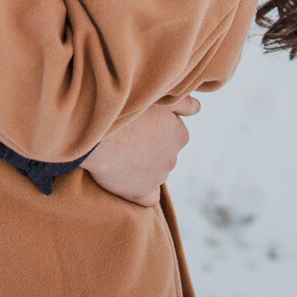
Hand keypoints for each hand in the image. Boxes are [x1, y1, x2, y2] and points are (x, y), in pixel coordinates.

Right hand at [80, 96, 199, 206]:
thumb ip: (183, 103)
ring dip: (144, 165)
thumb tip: (198, 108)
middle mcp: (173, 158)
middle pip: (164, 152)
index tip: (140, 121)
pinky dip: (143, 191)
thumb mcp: (160, 99)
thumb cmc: (127, 110)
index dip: (157, 125)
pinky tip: (131, 180)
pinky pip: (149, 197)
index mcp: (180, 135)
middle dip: (151, 146)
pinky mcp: (141, 193)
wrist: (98, 135)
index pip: (175, 131)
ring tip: (122, 151)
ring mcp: (158, 178)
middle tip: (128, 134)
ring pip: (155, 172)